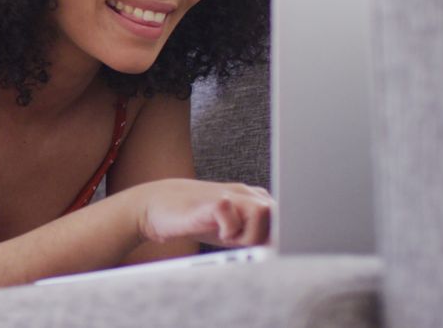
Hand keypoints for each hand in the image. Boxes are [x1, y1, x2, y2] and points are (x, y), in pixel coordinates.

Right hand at [131, 178, 273, 247]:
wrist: (157, 206)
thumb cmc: (196, 219)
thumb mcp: (232, 228)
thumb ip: (257, 232)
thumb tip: (282, 248)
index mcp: (254, 198)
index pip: (285, 216)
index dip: (280, 234)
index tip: (267, 248)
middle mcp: (245, 192)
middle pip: (278, 215)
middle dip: (264, 235)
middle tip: (241, 242)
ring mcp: (229, 194)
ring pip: (262, 213)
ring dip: (248, 234)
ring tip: (229, 237)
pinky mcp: (212, 201)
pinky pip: (233, 216)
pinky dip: (228, 231)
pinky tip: (217, 233)